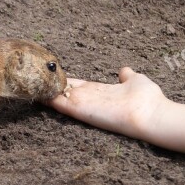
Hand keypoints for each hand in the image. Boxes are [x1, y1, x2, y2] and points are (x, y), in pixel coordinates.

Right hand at [48, 67, 169, 140]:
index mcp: (102, 93)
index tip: (55, 74)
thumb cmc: (147, 100)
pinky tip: (37, 91)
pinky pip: (61, 104)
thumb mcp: (136, 81)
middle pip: (67, 91)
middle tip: (38, 77)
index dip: (68, 80)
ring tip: (32, 81)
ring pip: (62, 96)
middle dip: (54, 84)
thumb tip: (123, 70)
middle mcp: (92, 99)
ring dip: (47, 89)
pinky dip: (49, 98)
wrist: (152, 114)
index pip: (80, 86)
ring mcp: (86, 105)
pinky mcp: (81, 110)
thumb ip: (127, 76)